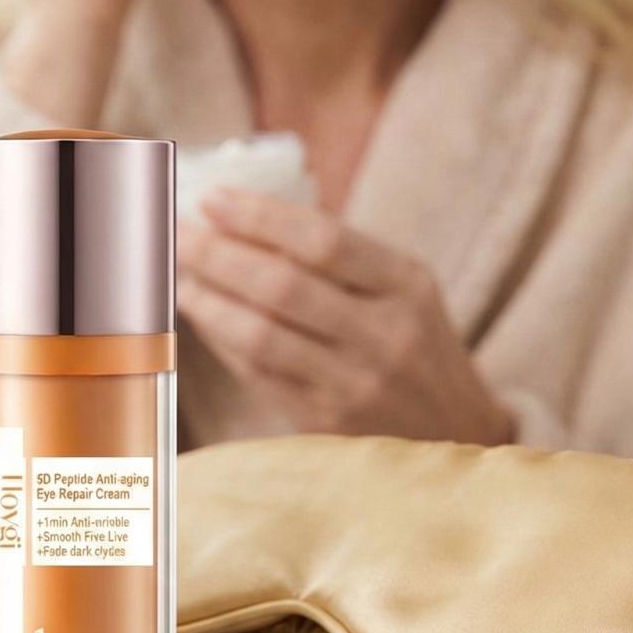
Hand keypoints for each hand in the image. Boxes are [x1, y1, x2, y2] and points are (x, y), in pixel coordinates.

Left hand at [178, 186, 514, 446]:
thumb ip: (338, 255)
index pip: (323, 239)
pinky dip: (221, 339)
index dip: (259, 216)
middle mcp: (385, 335)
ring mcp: (355, 384)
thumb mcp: (402, 289)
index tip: (211, 198)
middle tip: (175, 233)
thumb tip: (238, 216)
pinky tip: (202, 315)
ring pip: (259, 336)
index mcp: (407, 285)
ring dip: (207, 301)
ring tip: (177, 275)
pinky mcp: (326, 422)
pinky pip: (256, 373)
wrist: (457, 434)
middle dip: (216, 255)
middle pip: (281, 286)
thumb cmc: (413, 342)